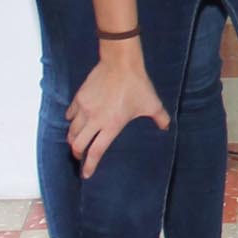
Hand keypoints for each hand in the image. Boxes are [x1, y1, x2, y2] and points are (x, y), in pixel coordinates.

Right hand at [65, 53, 168, 177]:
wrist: (121, 63)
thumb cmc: (137, 85)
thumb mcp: (152, 103)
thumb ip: (160, 118)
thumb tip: (166, 127)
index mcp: (111, 126)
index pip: (95, 152)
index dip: (90, 166)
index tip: (86, 174)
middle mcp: (95, 120)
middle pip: (77, 145)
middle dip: (78, 155)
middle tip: (80, 157)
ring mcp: (85, 109)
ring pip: (71, 131)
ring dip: (72, 140)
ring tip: (76, 142)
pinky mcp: (79, 97)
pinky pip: (70, 114)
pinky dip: (71, 121)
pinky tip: (75, 121)